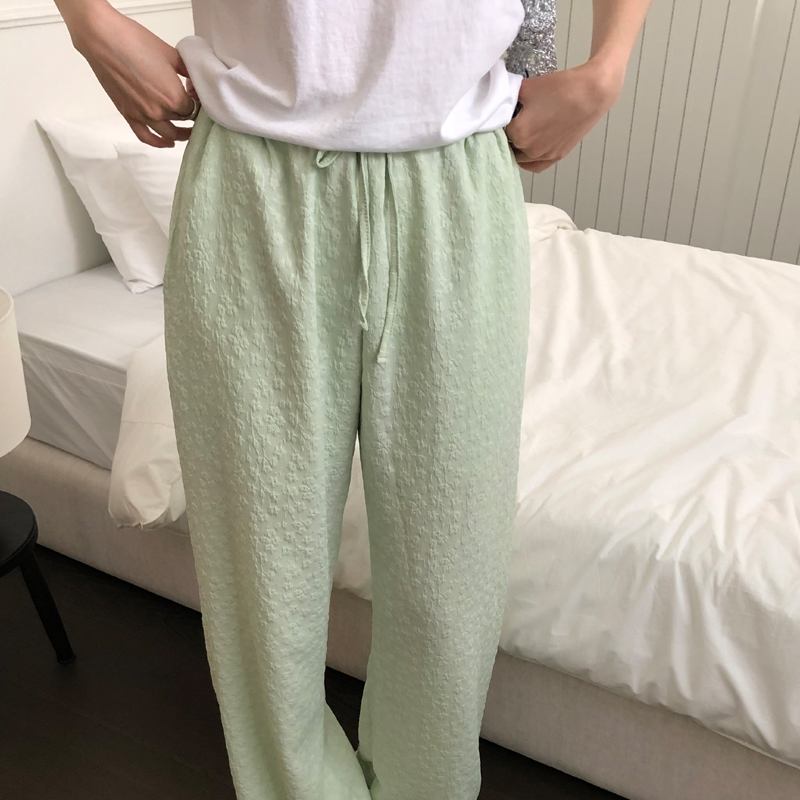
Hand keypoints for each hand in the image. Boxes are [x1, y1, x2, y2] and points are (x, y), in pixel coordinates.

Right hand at [68, 2, 197, 146]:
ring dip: (180, 134)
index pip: (194, 109)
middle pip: (182, 120)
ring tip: (187, 131)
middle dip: (190, 115)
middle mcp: (160, 111)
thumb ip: (188, 72)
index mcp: (174, 97)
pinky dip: (158, 143)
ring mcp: (143, 116)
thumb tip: (196, 83)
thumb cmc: (137, 41)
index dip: (198, 104)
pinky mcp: (128, 115)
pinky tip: (168, 143)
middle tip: (194, 109)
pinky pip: (146, 137)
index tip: (198, 99)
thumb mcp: (171, 54)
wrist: (103, 39)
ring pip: (168, 133)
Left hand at [505, 58, 624, 172]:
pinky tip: (528, 150)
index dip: (501, 121)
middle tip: (514, 121)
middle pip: (509, 145)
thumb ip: (509, 97)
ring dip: (518, 147)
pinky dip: (529, 160)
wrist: (592, 92)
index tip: (505, 113)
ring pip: (521, 157)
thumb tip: (501, 102)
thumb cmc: (560, 87)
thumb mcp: (527, 87)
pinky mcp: (557, 156)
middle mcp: (530, 150)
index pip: (499, 131)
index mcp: (519, 133)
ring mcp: (544, 155)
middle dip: (509, 134)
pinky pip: (536, 166)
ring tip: (522, 132)